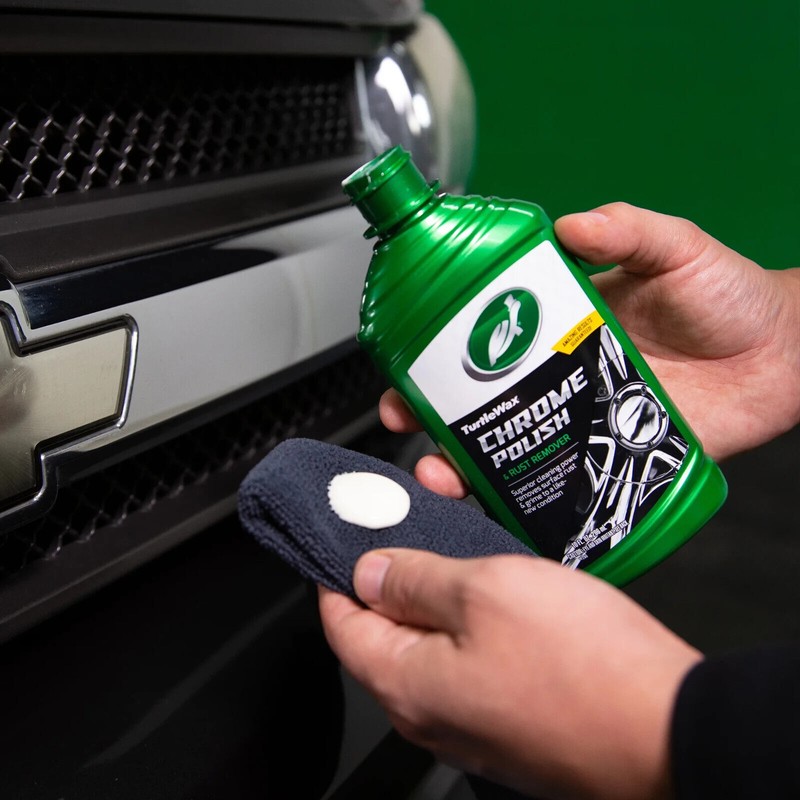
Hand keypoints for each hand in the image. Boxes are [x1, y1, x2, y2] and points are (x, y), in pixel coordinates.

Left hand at [319, 549, 700, 799]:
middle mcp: (431, 716)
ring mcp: (473, 725)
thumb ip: (415, 579)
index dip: (335, 573)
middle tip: (404, 532)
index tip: (345, 537)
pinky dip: (470, 628)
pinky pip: (470, 667)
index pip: (340, 623)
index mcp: (406, 683)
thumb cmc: (582, 665)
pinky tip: (496, 597)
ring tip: (454, 554)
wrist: (669, 729)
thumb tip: (367, 572)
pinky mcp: (512, 723)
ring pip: (430, 649)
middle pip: (383, 638)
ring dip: (434, 601)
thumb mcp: (484, 590)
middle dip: (388, 582)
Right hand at [382, 202, 799, 474]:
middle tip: (408, 424)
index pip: (482, 339)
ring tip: (443, 477)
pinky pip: (559, 483)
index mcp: (560, 325)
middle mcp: (561, 376)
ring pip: (509, 448)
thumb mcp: (675, 249)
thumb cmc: (729, 297)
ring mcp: (583, 420)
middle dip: (432, 417)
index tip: (405, 364)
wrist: (785, 357)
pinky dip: (525, 499)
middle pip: (480, 402)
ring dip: (466, 466)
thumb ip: (628, 230)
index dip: (437, 353)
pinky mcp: (611, 456)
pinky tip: (497, 508)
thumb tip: (575, 223)